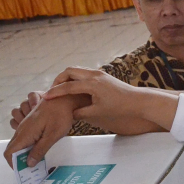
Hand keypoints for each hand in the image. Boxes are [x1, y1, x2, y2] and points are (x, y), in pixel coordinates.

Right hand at [4, 94, 75, 167]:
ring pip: (18, 145)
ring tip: (37, 162)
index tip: (24, 172)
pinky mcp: (31, 125)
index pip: (9, 153)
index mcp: (25, 134)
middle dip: (19, 162)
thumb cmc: (60, 116)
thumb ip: (40, 150)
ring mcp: (25, 127)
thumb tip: (29, 164)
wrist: (64, 98)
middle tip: (32, 171)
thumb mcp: (52, 136)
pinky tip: (40, 151)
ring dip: (24, 155)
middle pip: (12, 150)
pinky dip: (28, 148)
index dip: (13, 164)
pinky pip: (24, 139)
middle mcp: (22, 130)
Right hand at [45, 67, 178, 131]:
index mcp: (92, 84)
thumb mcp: (98, 112)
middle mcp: (94, 75)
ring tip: (61, 90)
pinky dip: (75, 79)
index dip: (56, 92)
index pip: (68, 86)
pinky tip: (74, 89)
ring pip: (76, 70)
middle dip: (58, 80)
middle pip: (69, 71)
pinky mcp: (102, 75)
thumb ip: (82, 112)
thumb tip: (70, 113)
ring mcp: (99, 73)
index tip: (45, 97)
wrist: (138, 101)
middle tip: (53, 91)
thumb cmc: (120, 107)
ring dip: (67, 78)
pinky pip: (83, 73)